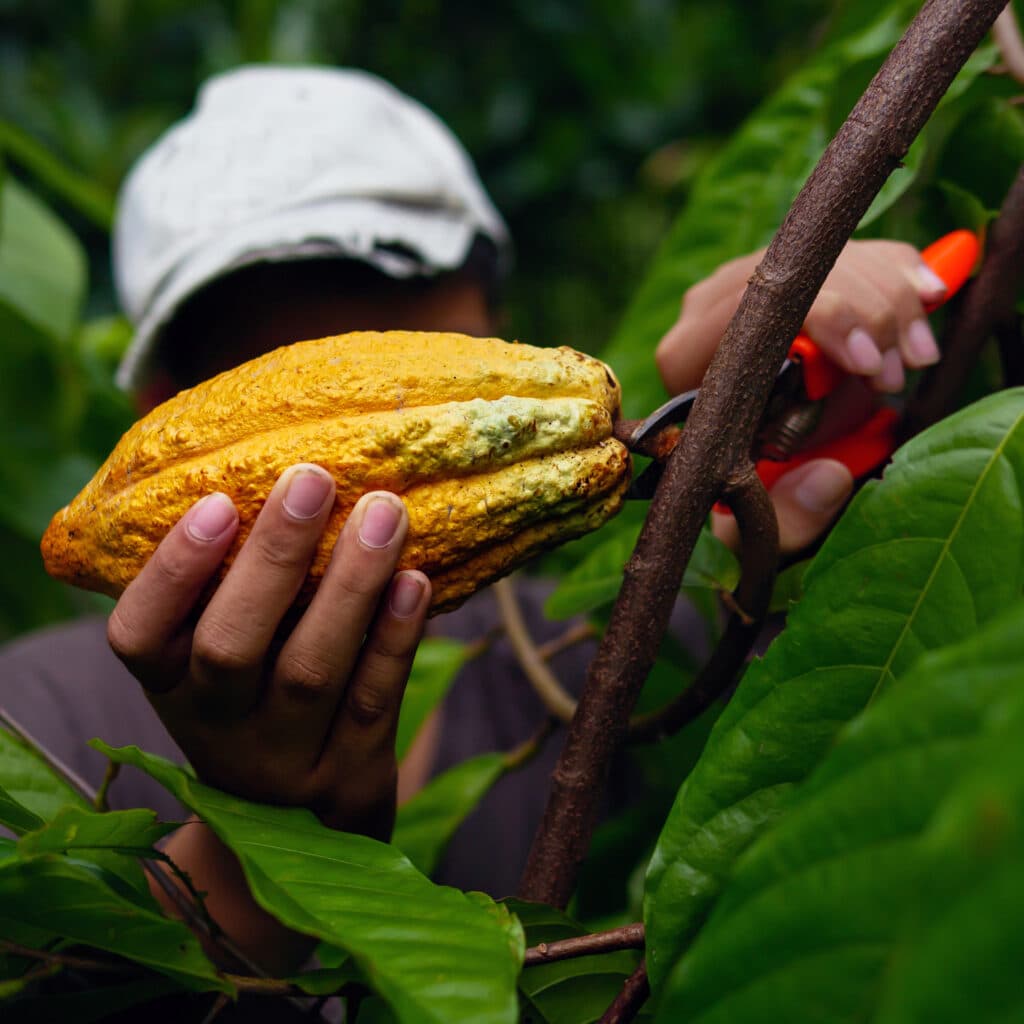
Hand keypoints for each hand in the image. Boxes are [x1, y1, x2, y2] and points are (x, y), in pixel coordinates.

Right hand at [107, 465, 429, 838]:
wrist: (299, 834)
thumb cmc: (255, 706)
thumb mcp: (210, 665)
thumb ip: (222, 590)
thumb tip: (259, 467)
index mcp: (168, 687)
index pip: (138, 635)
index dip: (172, 571)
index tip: (216, 502)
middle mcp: (216, 727)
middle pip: (231, 647)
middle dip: (272, 559)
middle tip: (313, 479)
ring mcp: (285, 758)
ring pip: (312, 669)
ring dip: (350, 585)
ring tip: (386, 512)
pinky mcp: (350, 774)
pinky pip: (374, 701)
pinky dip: (396, 639)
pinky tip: (416, 582)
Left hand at [655, 240, 947, 553]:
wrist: (765, 466)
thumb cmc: (755, 494)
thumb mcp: (765, 524)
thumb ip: (789, 517)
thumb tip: (825, 478)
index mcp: (686, 359)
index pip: (746, 304)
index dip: (820, 318)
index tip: (868, 363)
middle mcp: (709, 308)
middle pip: (795, 272)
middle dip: (865, 312)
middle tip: (898, 372)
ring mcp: (753, 282)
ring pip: (831, 256)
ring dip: (891, 298)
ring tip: (917, 357)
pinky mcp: (796, 271)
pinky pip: (853, 249)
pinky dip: (899, 272)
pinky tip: (926, 300)